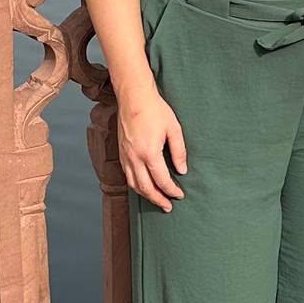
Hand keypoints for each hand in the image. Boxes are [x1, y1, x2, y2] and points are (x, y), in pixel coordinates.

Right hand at [118, 83, 188, 210]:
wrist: (133, 96)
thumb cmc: (155, 110)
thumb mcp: (174, 129)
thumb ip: (179, 152)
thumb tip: (182, 170)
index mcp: (149, 153)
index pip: (161, 180)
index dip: (172, 190)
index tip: (180, 195)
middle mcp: (134, 157)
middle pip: (145, 188)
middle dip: (158, 199)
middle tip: (168, 206)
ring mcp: (125, 156)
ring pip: (133, 184)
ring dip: (146, 195)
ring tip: (157, 199)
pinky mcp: (121, 152)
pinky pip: (127, 175)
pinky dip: (136, 185)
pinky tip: (144, 185)